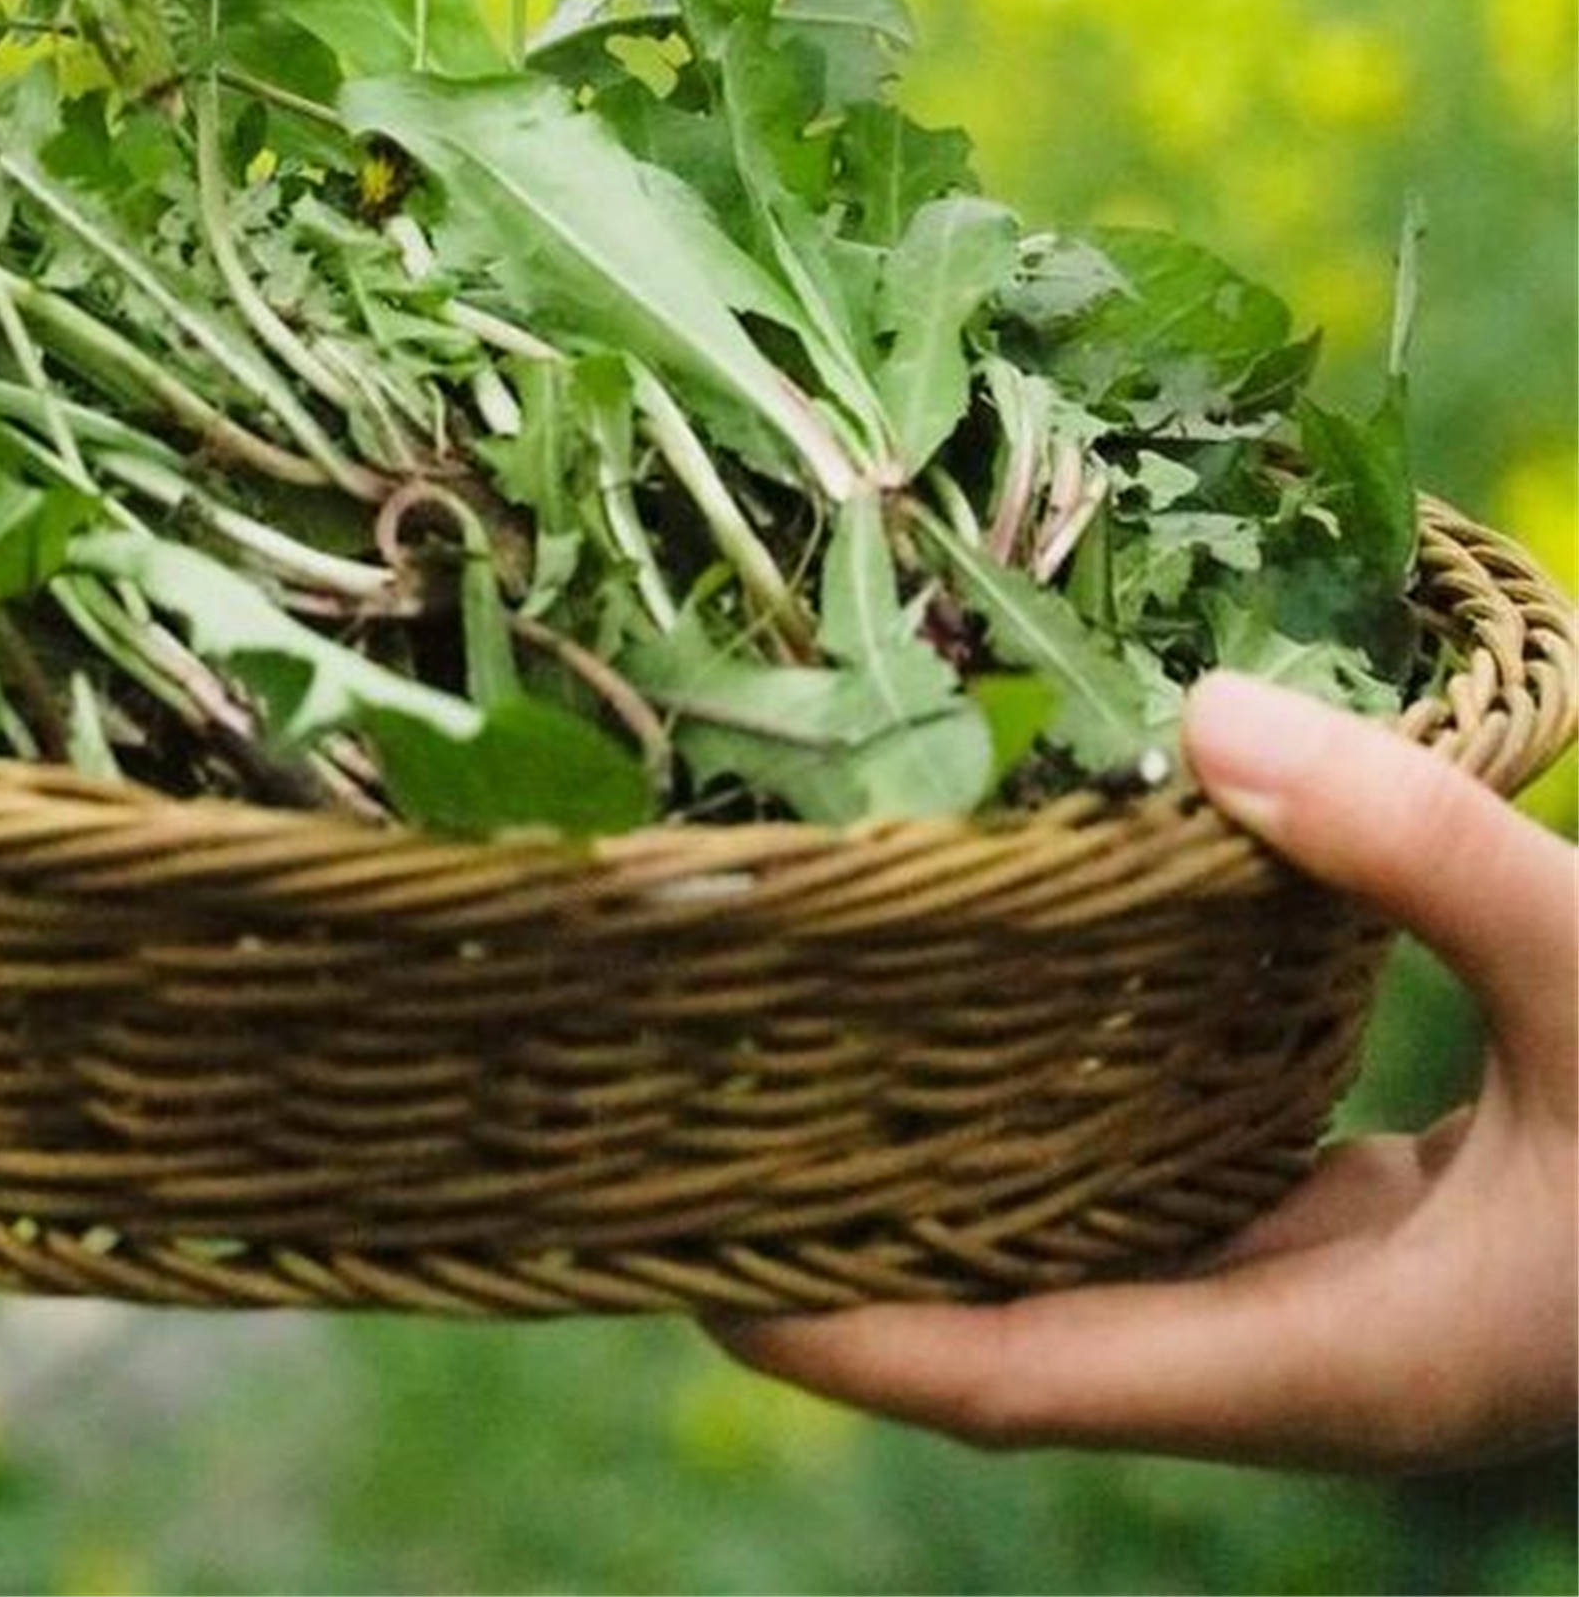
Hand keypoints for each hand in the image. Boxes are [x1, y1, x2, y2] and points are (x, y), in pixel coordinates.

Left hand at [697, 673, 1578, 1470]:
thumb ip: (1419, 851)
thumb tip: (1203, 713)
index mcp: (1342, 1362)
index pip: (1021, 1382)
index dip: (841, 1334)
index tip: (676, 1263)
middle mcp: (1318, 1351)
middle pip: (1026, 1332)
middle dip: (860, 1250)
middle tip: (687, 1119)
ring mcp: (1356, 1296)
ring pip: (1103, 1254)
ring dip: (964, 1179)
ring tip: (804, 1053)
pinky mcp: (1396, 1230)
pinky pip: (1191, 1189)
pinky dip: (1086, 1121)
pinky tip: (1018, 1007)